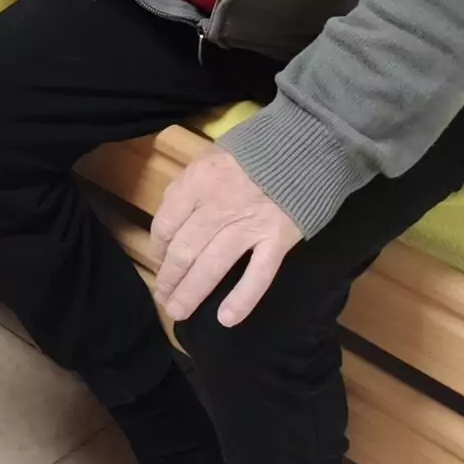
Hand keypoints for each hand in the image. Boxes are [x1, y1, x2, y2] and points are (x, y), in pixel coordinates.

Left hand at [149, 148, 302, 327]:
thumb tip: (170, 215)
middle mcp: (218, 206)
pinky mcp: (278, 239)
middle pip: (184, 251)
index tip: (158, 265)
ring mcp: (249, 224)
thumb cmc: (255, 149)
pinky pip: (257, 275)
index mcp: (197, 182)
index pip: (165, 225)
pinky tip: (226, 319)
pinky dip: (241, 300)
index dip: (157, 250)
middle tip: (164, 299)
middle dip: (170, 280)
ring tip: (178, 313)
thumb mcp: (210, 156)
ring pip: (212, 267)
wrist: (306, 144)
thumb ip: (188, 185)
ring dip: (191, 294)